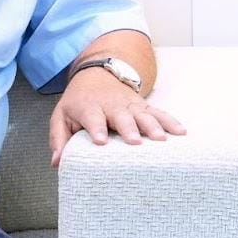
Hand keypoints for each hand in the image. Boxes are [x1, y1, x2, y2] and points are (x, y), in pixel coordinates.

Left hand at [49, 69, 185, 166]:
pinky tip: (180, 132)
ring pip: (143, 114)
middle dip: (129, 128)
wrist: (97, 75)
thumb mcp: (62, 116)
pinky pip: (158, 113)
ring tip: (162, 139)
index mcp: (89, 107)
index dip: (97, 129)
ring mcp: (130, 105)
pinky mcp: (143, 106)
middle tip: (135, 141)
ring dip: (153, 126)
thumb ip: (59, 139)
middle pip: (122, 117)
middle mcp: (112, 105)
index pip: (93, 118)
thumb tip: (57, 162)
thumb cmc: (78, 102)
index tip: (102, 141)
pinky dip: (170, 121)